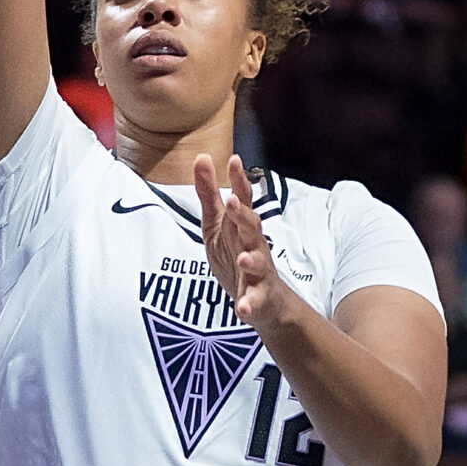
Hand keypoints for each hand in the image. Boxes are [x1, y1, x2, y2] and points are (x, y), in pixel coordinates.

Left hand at [194, 153, 289, 331]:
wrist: (265, 303)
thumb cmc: (238, 257)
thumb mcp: (217, 225)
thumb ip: (209, 195)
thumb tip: (201, 157)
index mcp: (242, 228)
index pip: (243, 200)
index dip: (239, 181)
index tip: (234, 160)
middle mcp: (254, 246)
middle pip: (252, 227)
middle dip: (243, 215)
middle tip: (232, 201)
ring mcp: (259, 273)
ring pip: (258, 263)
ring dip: (251, 260)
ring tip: (243, 258)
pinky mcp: (258, 298)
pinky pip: (254, 302)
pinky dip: (249, 304)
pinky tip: (242, 308)